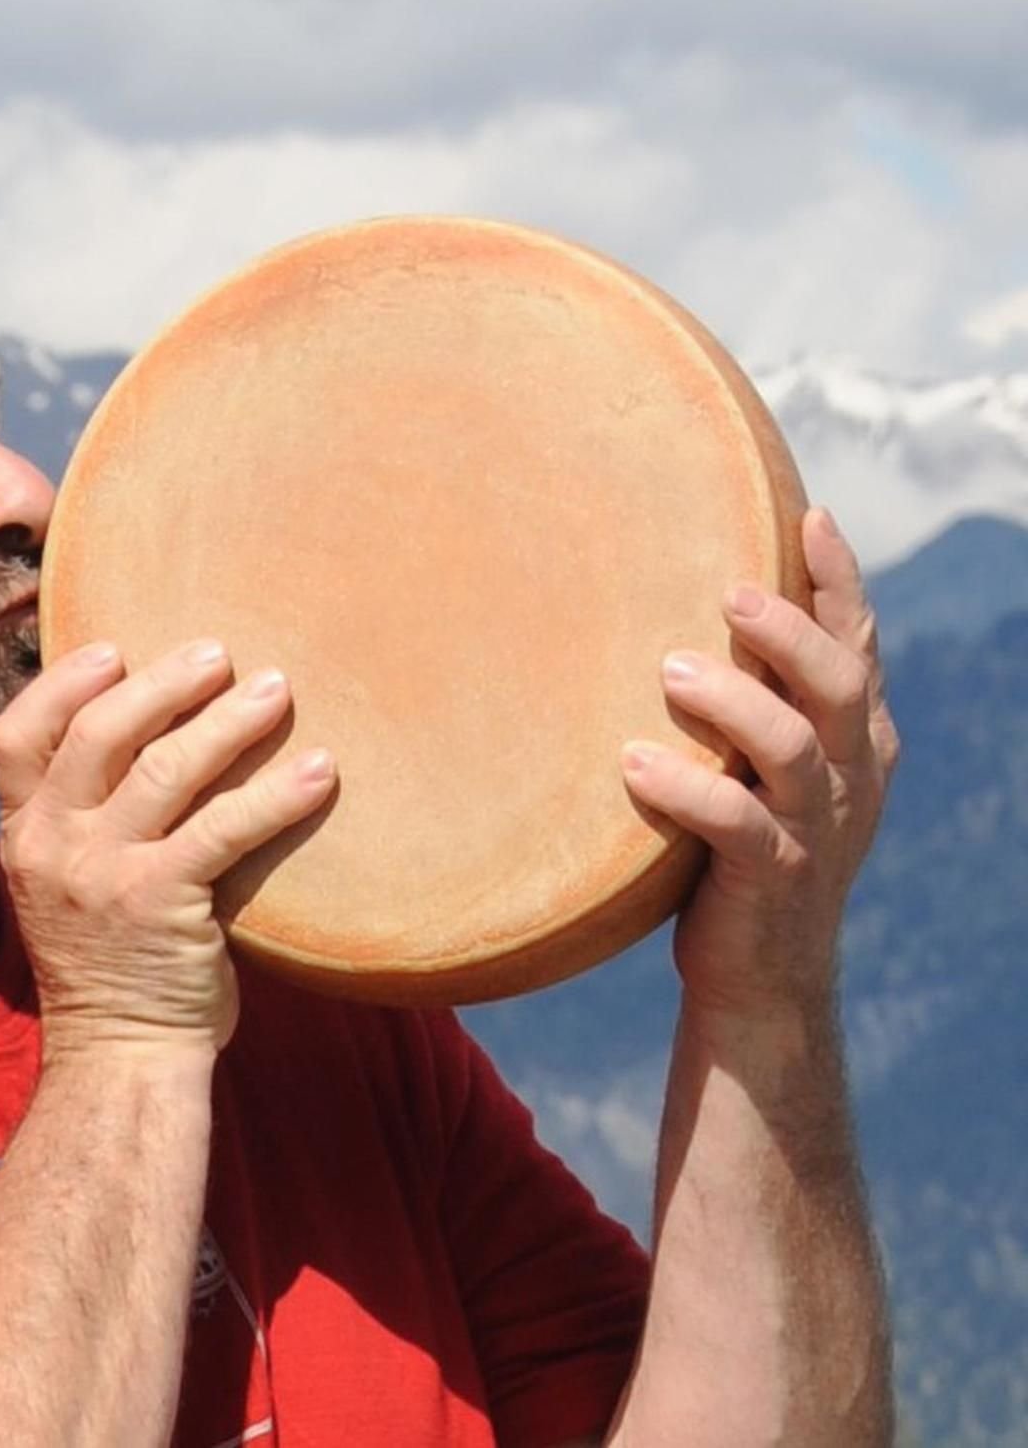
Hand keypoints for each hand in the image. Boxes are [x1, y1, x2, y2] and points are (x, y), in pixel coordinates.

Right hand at [0, 638, 337, 1058]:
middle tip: (219, 652)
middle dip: (164, 682)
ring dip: (227, 721)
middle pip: (100, 733)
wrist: (122, 1058)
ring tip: (276, 690)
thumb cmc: (112, 961)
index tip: (113, 648)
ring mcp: (103, 876)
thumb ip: (93, 815)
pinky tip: (320, 771)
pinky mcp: (161, 905)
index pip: (17, 734)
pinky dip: (276, 794)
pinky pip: (225, 830)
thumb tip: (153, 729)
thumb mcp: (70, 881)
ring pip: (165, 770)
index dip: (63, 682)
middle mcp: (54, 847)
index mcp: (26, 834)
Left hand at [620, 508, 900, 1022]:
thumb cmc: (740, 850)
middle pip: (843, 683)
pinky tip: (633, 765)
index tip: (810, 514)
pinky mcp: (773, 877)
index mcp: (857, 739)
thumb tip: (679, 606)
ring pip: (793, 748)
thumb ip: (753, 699)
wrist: (760, 977)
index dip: (840, 580)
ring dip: (732, 701)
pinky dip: (686, 790)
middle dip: (791, 630)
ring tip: (668, 671)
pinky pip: (737, 825)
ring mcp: (817, 828)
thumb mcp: (761, 768)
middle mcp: (850, 776)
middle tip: (729, 592)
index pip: (859, 645)